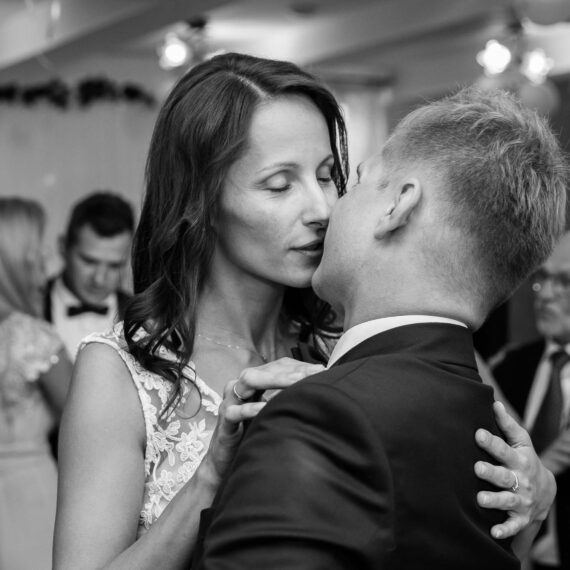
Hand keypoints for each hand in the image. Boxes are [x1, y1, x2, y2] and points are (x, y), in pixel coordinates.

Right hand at [201, 358, 324, 484]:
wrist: (226, 460)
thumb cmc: (253, 433)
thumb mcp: (273, 413)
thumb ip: (288, 399)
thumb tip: (318, 388)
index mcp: (252, 383)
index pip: (276, 367)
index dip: (298, 367)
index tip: (320, 369)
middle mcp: (239, 387)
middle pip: (264, 370)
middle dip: (289, 371)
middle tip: (313, 372)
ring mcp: (229, 402)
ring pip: (248, 381)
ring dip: (274, 380)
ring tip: (296, 382)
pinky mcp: (224, 421)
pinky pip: (236, 411)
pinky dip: (252, 408)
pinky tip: (268, 408)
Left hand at [474, 401, 555, 538]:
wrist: (546, 490)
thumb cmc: (524, 459)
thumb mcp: (521, 441)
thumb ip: (506, 424)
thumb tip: (493, 402)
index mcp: (518, 459)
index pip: (503, 449)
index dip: (491, 442)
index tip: (478, 434)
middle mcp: (520, 479)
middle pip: (504, 476)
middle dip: (491, 472)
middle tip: (476, 468)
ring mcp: (521, 499)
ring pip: (507, 500)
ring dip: (494, 500)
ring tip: (480, 499)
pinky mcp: (521, 517)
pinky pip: (513, 525)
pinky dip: (505, 529)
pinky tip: (493, 532)